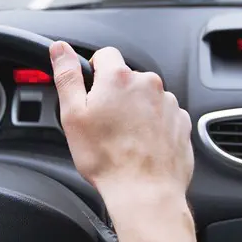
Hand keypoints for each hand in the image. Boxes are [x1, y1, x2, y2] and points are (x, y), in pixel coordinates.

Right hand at [50, 41, 198, 241]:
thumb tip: (60, 49)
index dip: (94, 73)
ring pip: (145, 98)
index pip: (105, 55)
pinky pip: (163, 115)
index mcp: (119, 77)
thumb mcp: (73, 115)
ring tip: (124, 139)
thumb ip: (67, 76)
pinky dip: (153, 126)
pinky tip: (141, 146)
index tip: (91, 95)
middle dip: (115, 95)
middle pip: (126, 78)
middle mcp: (148, 84)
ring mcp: (168, 103)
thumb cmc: (107, 159)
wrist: (145, 192)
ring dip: (135, 111)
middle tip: (104, 124)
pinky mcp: (181, 122)